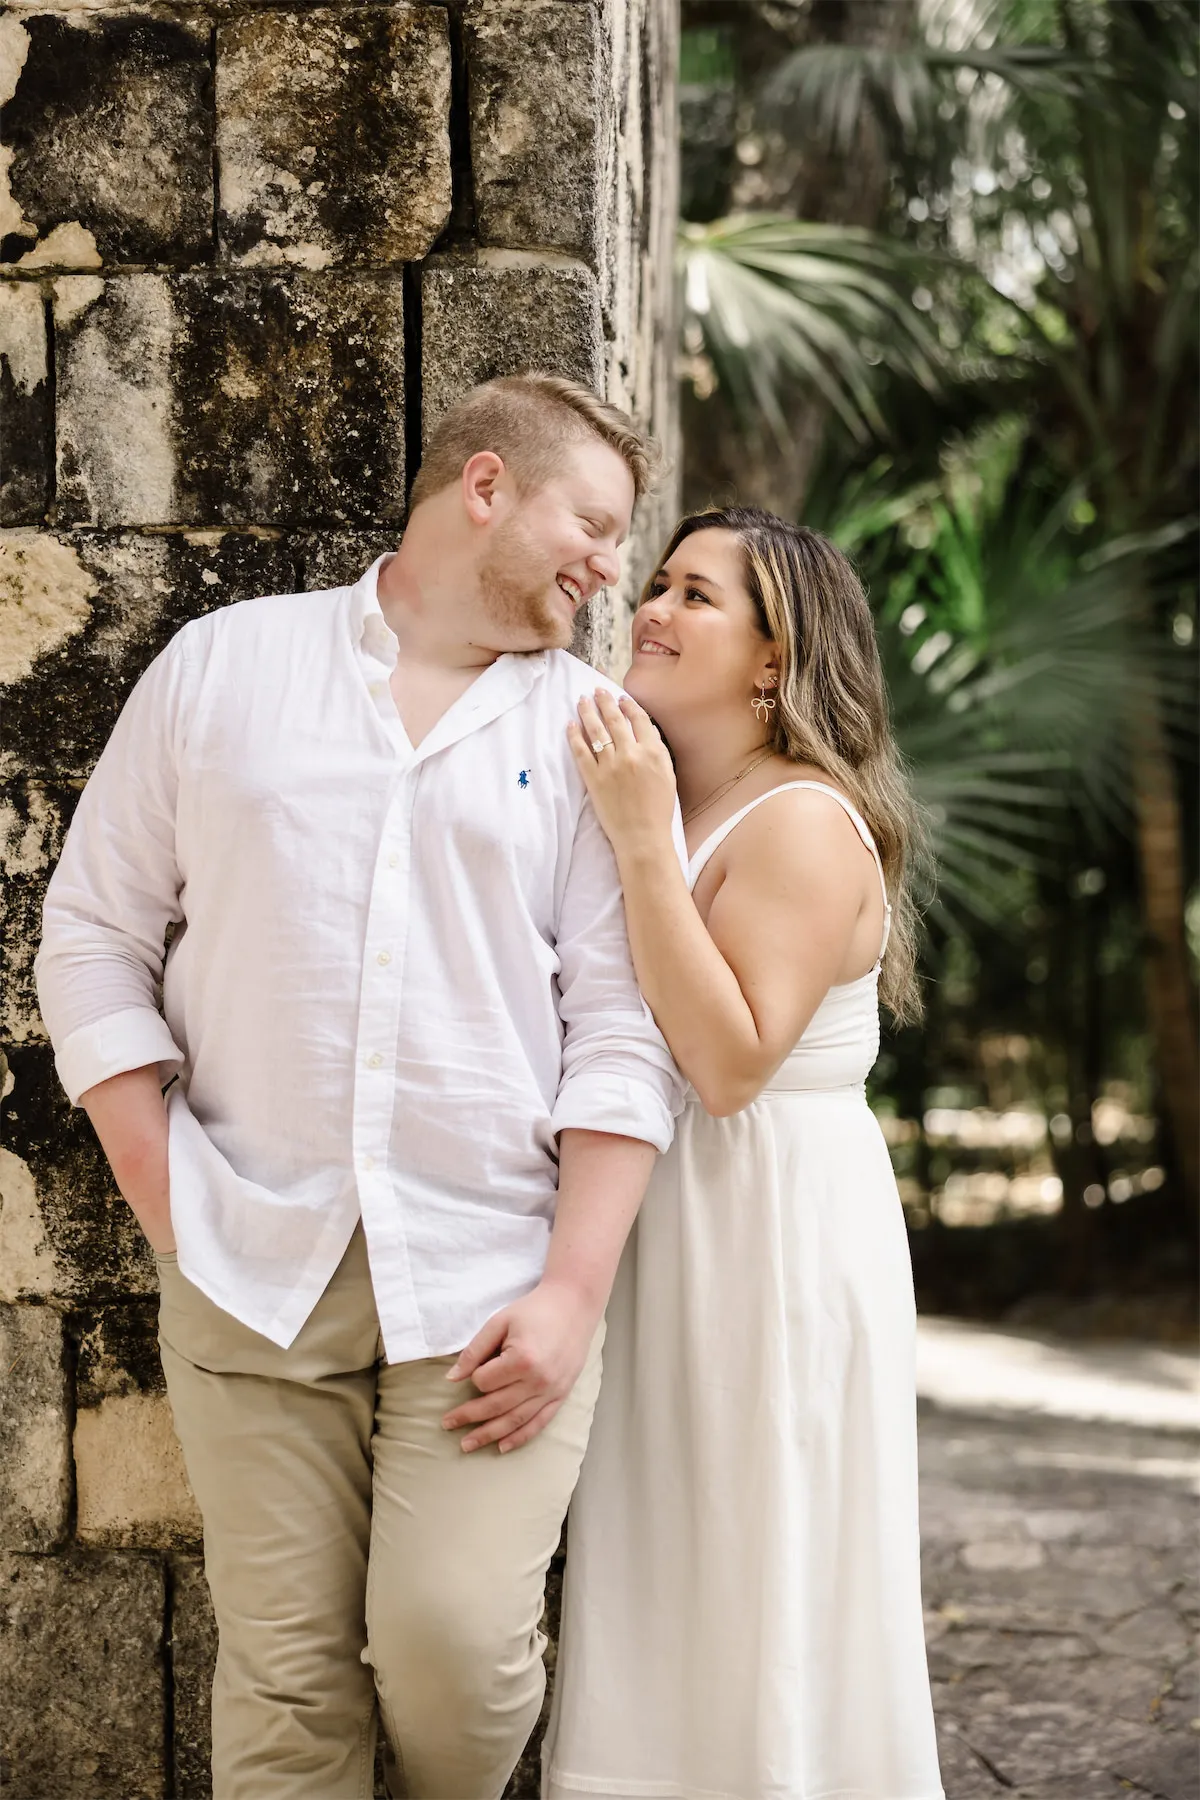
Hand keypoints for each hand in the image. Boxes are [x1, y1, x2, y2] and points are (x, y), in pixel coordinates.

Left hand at [441, 1281, 599, 1454]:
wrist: (574, 1306)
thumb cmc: (534, 1311)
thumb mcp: (499, 1322)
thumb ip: (475, 1351)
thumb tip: (452, 1378)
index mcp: (522, 1360)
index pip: (484, 1382)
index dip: (475, 1376)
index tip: (479, 1365)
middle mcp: (538, 1381)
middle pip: (495, 1407)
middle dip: (468, 1417)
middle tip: (447, 1424)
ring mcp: (552, 1391)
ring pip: (514, 1421)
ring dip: (488, 1435)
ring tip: (467, 1445)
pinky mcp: (561, 1396)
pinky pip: (539, 1423)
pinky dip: (519, 1438)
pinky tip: (502, 1447)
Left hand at [567, 688, 676, 857]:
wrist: (642, 836)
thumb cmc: (658, 810)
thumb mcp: (668, 775)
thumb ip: (657, 751)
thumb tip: (645, 731)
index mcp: (653, 752)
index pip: (639, 719)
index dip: (628, 706)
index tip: (621, 698)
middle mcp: (631, 754)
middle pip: (615, 719)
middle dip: (604, 701)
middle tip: (597, 690)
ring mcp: (610, 765)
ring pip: (596, 731)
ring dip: (588, 712)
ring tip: (582, 700)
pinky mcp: (593, 778)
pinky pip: (580, 751)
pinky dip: (574, 736)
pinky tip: (570, 725)